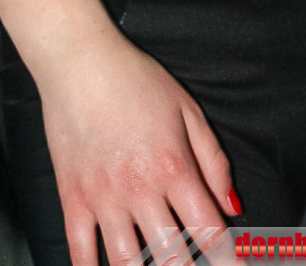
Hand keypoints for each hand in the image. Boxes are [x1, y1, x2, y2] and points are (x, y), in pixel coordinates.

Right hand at [39, 32, 235, 265]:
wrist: (79, 59)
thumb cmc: (134, 78)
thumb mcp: (186, 109)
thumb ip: (213, 161)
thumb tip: (232, 206)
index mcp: (173, 168)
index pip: (210, 233)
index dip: (230, 260)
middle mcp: (140, 190)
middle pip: (173, 258)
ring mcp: (104, 197)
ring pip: (127, 263)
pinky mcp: (73, 197)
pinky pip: (80, 249)